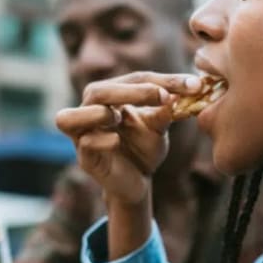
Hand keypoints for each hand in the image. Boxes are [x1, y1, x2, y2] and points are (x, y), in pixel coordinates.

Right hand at [55, 72, 201, 205]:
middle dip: (131, 92)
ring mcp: (82, 137)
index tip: (192, 84)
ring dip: (99, 113)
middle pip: (97, 91)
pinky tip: (117, 141)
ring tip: (122, 116)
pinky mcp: (85, 160)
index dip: (162, 80)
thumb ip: (166, 108)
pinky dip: (101, 140)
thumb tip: (185, 88)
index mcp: (107, 97)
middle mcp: (88, 112)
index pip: (133, 79)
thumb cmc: (144, 147)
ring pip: (70, 117)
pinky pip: (85, 145)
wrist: (139, 182)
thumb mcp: (159, 125)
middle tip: (163, 96)